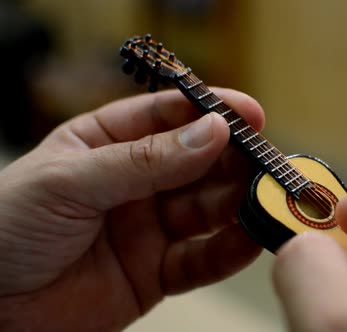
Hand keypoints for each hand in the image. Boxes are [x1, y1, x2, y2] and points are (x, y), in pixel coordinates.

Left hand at [0, 89, 263, 330]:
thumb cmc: (3, 232)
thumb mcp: (69, 182)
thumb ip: (143, 161)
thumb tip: (209, 133)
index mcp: (106, 144)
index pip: (167, 117)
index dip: (210, 112)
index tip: (249, 114)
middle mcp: (135, 182)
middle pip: (198, 163)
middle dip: (235, 161)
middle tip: (268, 163)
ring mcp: (149, 227)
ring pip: (208, 209)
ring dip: (240, 204)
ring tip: (268, 200)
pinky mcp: (157, 272)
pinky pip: (201, 259)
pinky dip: (229, 250)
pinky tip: (251, 238)